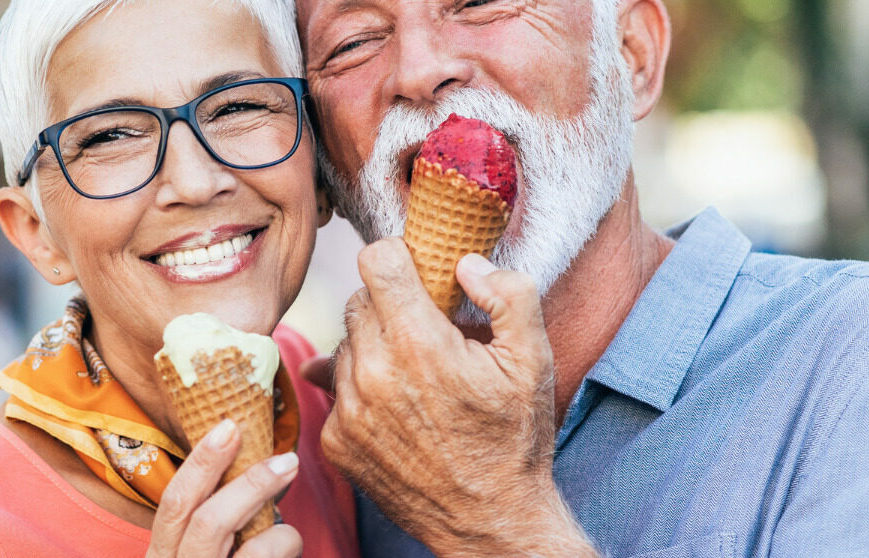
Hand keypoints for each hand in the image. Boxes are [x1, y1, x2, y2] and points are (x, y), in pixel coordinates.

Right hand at [146, 419, 303, 557]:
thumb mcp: (203, 551)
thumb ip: (216, 519)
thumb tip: (252, 463)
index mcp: (164, 552)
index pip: (173, 500)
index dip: (199, 462)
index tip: (228, 426)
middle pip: (195, 513)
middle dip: (237, 477)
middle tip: (283, 457)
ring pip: (227, 532)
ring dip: (259, 497)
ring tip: (288, 495)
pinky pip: (260, 555)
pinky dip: (284, 542)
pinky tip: (288, 546)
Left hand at [322, 239, 592, 555]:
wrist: (490, 520)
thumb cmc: (514, 439)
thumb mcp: (533, 360)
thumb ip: (509, 294)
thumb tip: (465, 262)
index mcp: (419, 344)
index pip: (376, 261)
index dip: (399, 257)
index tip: (415, 271)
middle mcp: (373, 374)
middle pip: (359, 301)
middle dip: (391, 307)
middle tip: (427, 334)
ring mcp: (349, 411)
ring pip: (345, 345)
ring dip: (374, 349)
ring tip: (417, 378)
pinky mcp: (336, 441)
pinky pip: (335, 389)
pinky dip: (361, 390)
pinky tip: (400, 409)